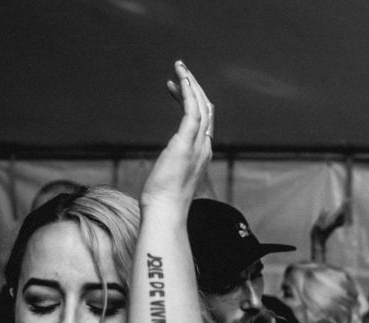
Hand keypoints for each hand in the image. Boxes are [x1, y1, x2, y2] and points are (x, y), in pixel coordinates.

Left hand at [140, 61, 212, 209]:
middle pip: (206, 109)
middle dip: (194, 88)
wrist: (165, 211)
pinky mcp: (187, 141)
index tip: (175, 89)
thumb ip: (170, 168)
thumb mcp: (168, 180)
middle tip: (181, 70)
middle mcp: (204, 147)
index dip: (192, 102)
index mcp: (202, 155)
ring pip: (201, 105)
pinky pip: (192, 109)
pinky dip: (187, 90)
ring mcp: (198, 143)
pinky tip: (179, 77)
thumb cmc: (163, 202)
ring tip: (179, 66)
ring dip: (191, 83)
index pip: (202, 122)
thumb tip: (162, 169)